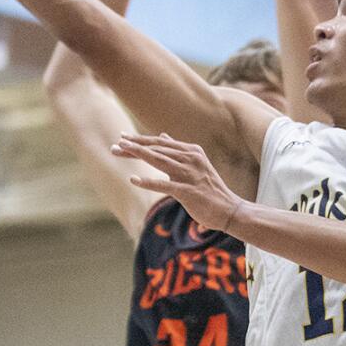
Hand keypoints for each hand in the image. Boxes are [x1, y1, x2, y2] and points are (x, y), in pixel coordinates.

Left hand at [111, 133, 242, 231]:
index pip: (161, 143)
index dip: (140, 140)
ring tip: (119, 152)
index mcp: (191, 151)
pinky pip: (165, 185)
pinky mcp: (190, 191)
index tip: (122, 139)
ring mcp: (190, 174)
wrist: (230, 210)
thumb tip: (163, 136)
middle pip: (157, 149)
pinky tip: (133, 179)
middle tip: (115, 146)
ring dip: (137, 155)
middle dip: (134, 147)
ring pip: (159, 161)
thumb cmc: (210, 190)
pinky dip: (148, 182)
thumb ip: (178, 152)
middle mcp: (191, 159)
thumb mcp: (195, 165)